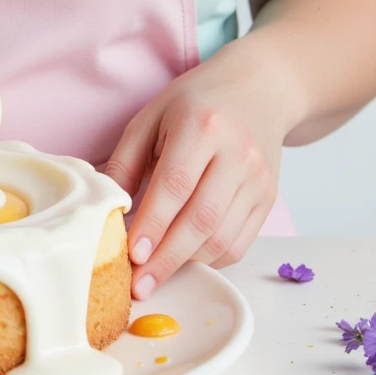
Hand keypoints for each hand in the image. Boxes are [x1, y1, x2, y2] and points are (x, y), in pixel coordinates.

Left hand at [103, 44, 288, 299]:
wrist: (258, 89)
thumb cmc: (196, 102)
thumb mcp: (152, 116)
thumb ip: (126, 160)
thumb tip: (107, 209)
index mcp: (203, 125)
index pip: (176, 184)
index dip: (154, 224)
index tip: (132, 255)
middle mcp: (237, 154)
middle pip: (202, 218)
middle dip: (168, 258)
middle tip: (140, 284)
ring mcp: (258, 179)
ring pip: (223, 238)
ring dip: (187, 262)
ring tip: (158, 273)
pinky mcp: (268, 198)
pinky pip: (240, 243)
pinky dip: (210, 258)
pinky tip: (187, 257)